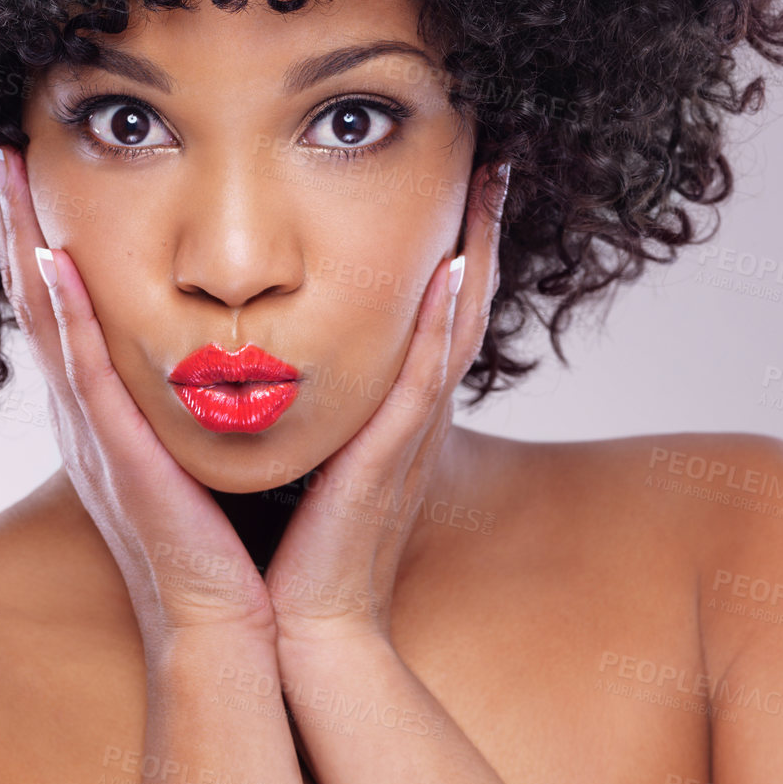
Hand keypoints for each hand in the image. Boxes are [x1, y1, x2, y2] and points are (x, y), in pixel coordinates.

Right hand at [0, 134, 277, 651]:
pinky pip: (83, 376)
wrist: (232, 622)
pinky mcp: (116, 459)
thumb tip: (218, 331)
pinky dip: (65, 316)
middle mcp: (84, 414)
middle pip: (36, 296)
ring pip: (46, 319)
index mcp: (105, 408)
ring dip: (22, 240)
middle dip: (14, 219)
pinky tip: (52, 258)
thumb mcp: (200, 443)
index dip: (37, 234)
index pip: (62, 303)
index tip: (30, 167)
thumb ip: (193, 389)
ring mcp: (92, 435)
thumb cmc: (226, 535)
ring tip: (6, 171)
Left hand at [263, 160, 509, 653]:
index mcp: (398, 407)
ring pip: (453, 327)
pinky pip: (422, 383)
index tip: (464, 177)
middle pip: (462, 303)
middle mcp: (415, 411)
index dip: (458, 242)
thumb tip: (285, 344)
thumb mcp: (318, 449)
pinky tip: (450, 272)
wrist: (306, 624)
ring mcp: (410, 434)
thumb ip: (319, 399)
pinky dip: (440, 327)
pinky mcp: (389, 460)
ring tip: (488, 187)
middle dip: (481, 229)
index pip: (436, 308)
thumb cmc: (303, 538)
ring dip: (475, 254)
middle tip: (497, 160)